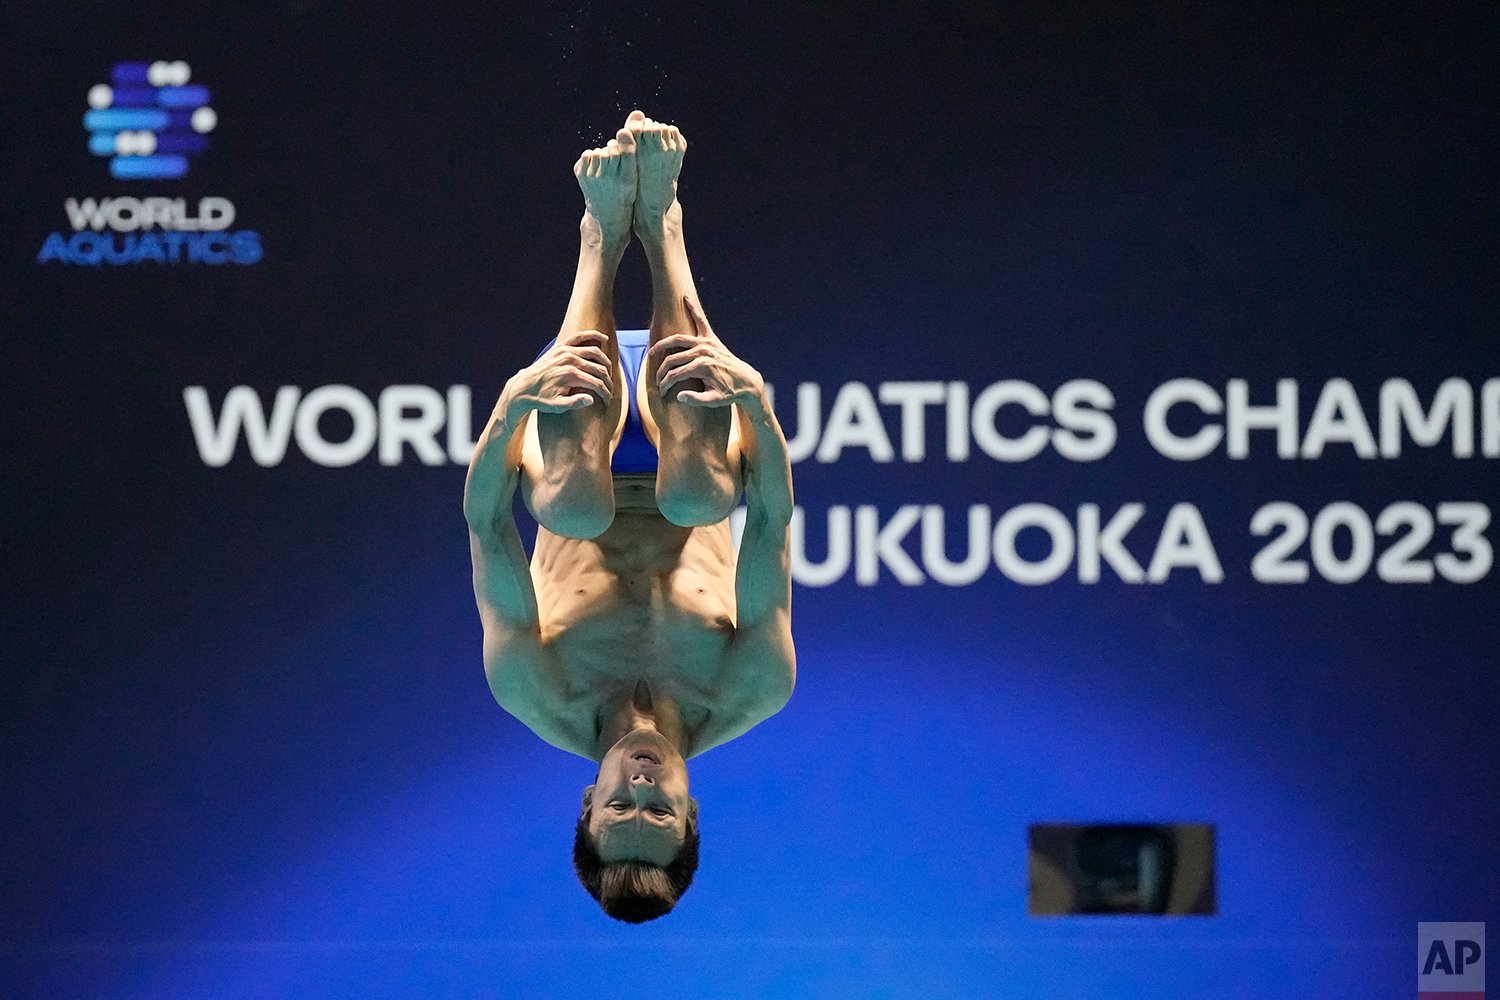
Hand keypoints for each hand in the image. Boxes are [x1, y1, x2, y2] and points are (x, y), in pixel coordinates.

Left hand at [506, 329, 613, 415]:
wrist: (524, 388)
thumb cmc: (542, 399)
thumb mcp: (557, 406)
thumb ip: (575, 403)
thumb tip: (591, 399)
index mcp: (571, 376)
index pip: (597, 384)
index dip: (605, 393)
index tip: (607, 400)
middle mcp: (569, 361)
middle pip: (599, 369)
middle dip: (608, 380)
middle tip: (610, 389)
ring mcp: (565, 351)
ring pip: (594, 352)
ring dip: (605, 362)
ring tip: (609, 372)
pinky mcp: (561, 346)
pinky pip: (580, 337)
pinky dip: (593, 336)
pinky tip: (603, 339)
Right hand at [648, 297, 764, 408]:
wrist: (746, 381)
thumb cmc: (729, 393)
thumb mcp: (713, 401)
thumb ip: (696, 399)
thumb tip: (678, 396)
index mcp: (702, 367)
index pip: (675, 375)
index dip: (665, 384)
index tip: (662, 391)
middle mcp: (703, 352)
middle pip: (673, 359)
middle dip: (662, 370)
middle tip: (656, 378)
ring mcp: (707, 343)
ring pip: (679, 339)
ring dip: (664, 343)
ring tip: (653, 350)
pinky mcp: (712, 338)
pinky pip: (701, 320)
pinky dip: (693, 309)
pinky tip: (686, 298)